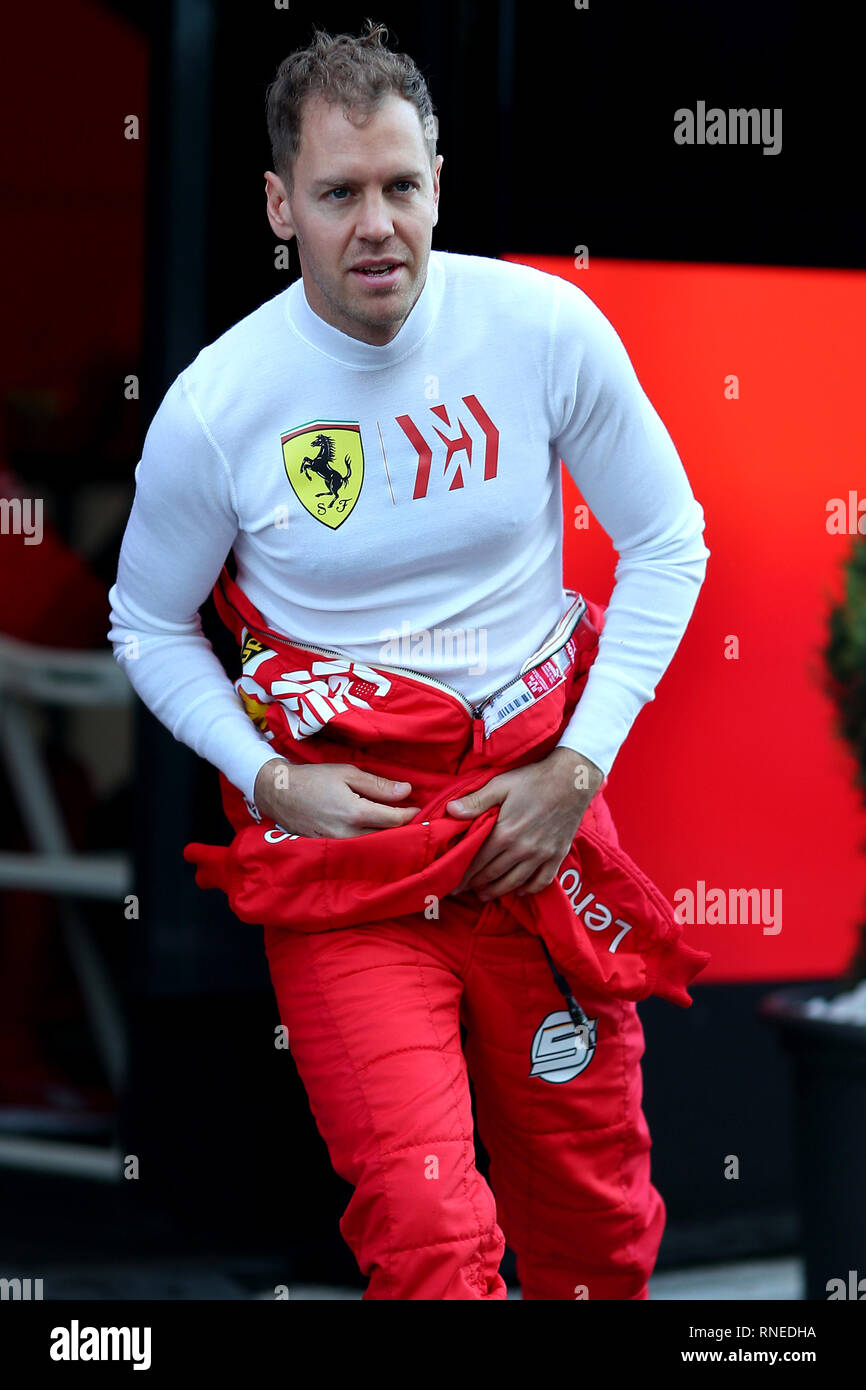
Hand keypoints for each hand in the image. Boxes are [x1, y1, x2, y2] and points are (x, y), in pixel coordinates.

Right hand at [252, 757, 420, 837]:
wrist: (278, 794)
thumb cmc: (313, 779)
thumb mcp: (347, 774)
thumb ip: (378, 785)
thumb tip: (406, 791)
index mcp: (355, 813)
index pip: (394, 820)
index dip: (410, 814)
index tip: (418, 808)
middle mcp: (348, 835)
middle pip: (387, 837)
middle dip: (401, 829)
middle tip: (411, 818)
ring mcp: (338, 846)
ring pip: (373, 846)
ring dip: (387, 837)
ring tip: (394, 826)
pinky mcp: (330, 851)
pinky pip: (357, 849)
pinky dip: (369, 843)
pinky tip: (373, 833)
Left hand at [447, 747, 604, 900]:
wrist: (572, 780)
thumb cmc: (533, 780)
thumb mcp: (500, 785)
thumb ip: (476, 801)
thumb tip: (450, 811)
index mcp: (504, 833)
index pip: (478, 861)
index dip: (463, 874)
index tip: (453, 883)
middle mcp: (522, 849)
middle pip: (493, 874)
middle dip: (476, 885)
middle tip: (464, 891)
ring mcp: (541, 855)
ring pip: (515, 882)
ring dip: (498, 891)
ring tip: (485, 895)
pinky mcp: (557, 855)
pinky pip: (542, 881)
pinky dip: (529, 890)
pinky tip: (520, 891)